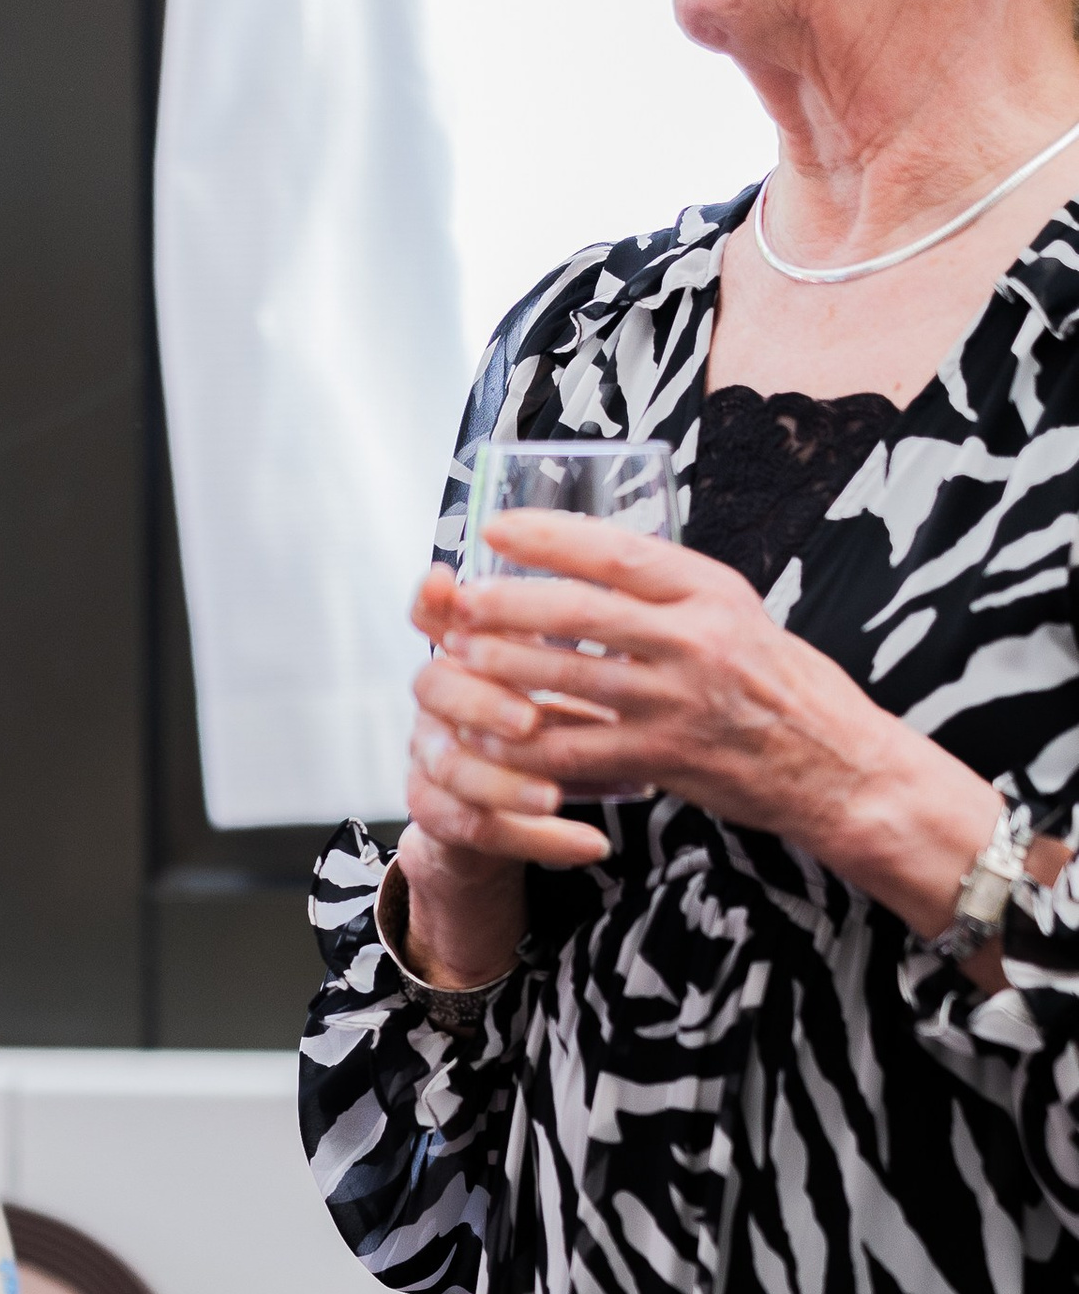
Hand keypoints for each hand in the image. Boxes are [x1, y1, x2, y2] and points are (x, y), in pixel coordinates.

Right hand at [388, 562, 598, 996]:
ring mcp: (430, 756)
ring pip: (449, 767)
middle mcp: (436, 699)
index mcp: (463, 650)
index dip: (433, 603)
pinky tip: (591, 843)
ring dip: (504, 782)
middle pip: (433, 688)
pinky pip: (475, 828)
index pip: (432, 615)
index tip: (447, 585)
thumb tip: (629, 573)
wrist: (514, 808)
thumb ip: (576, 620)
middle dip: (482, 702)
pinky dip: (539, 840)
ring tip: (556, 796)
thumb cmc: (551, 718)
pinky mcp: (439, 813)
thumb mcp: (563, 664)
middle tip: (529, 719)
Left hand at [424, 510, 999, 934]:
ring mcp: (677, 702)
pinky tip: (487, 736)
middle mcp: (695, 639)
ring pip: (568, 679)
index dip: (549, 537)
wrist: (835, 764)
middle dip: (507, 603)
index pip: (617, 550)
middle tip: (458, 597)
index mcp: (710, 591)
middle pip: (579, 611)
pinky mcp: (665, 759)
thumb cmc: (780, 685)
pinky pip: (577, 749)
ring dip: (502, 668)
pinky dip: (526, 744)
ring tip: (457, 656)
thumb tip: (592, 560)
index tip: (496, 528)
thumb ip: (670, 593)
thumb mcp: (736, 613)